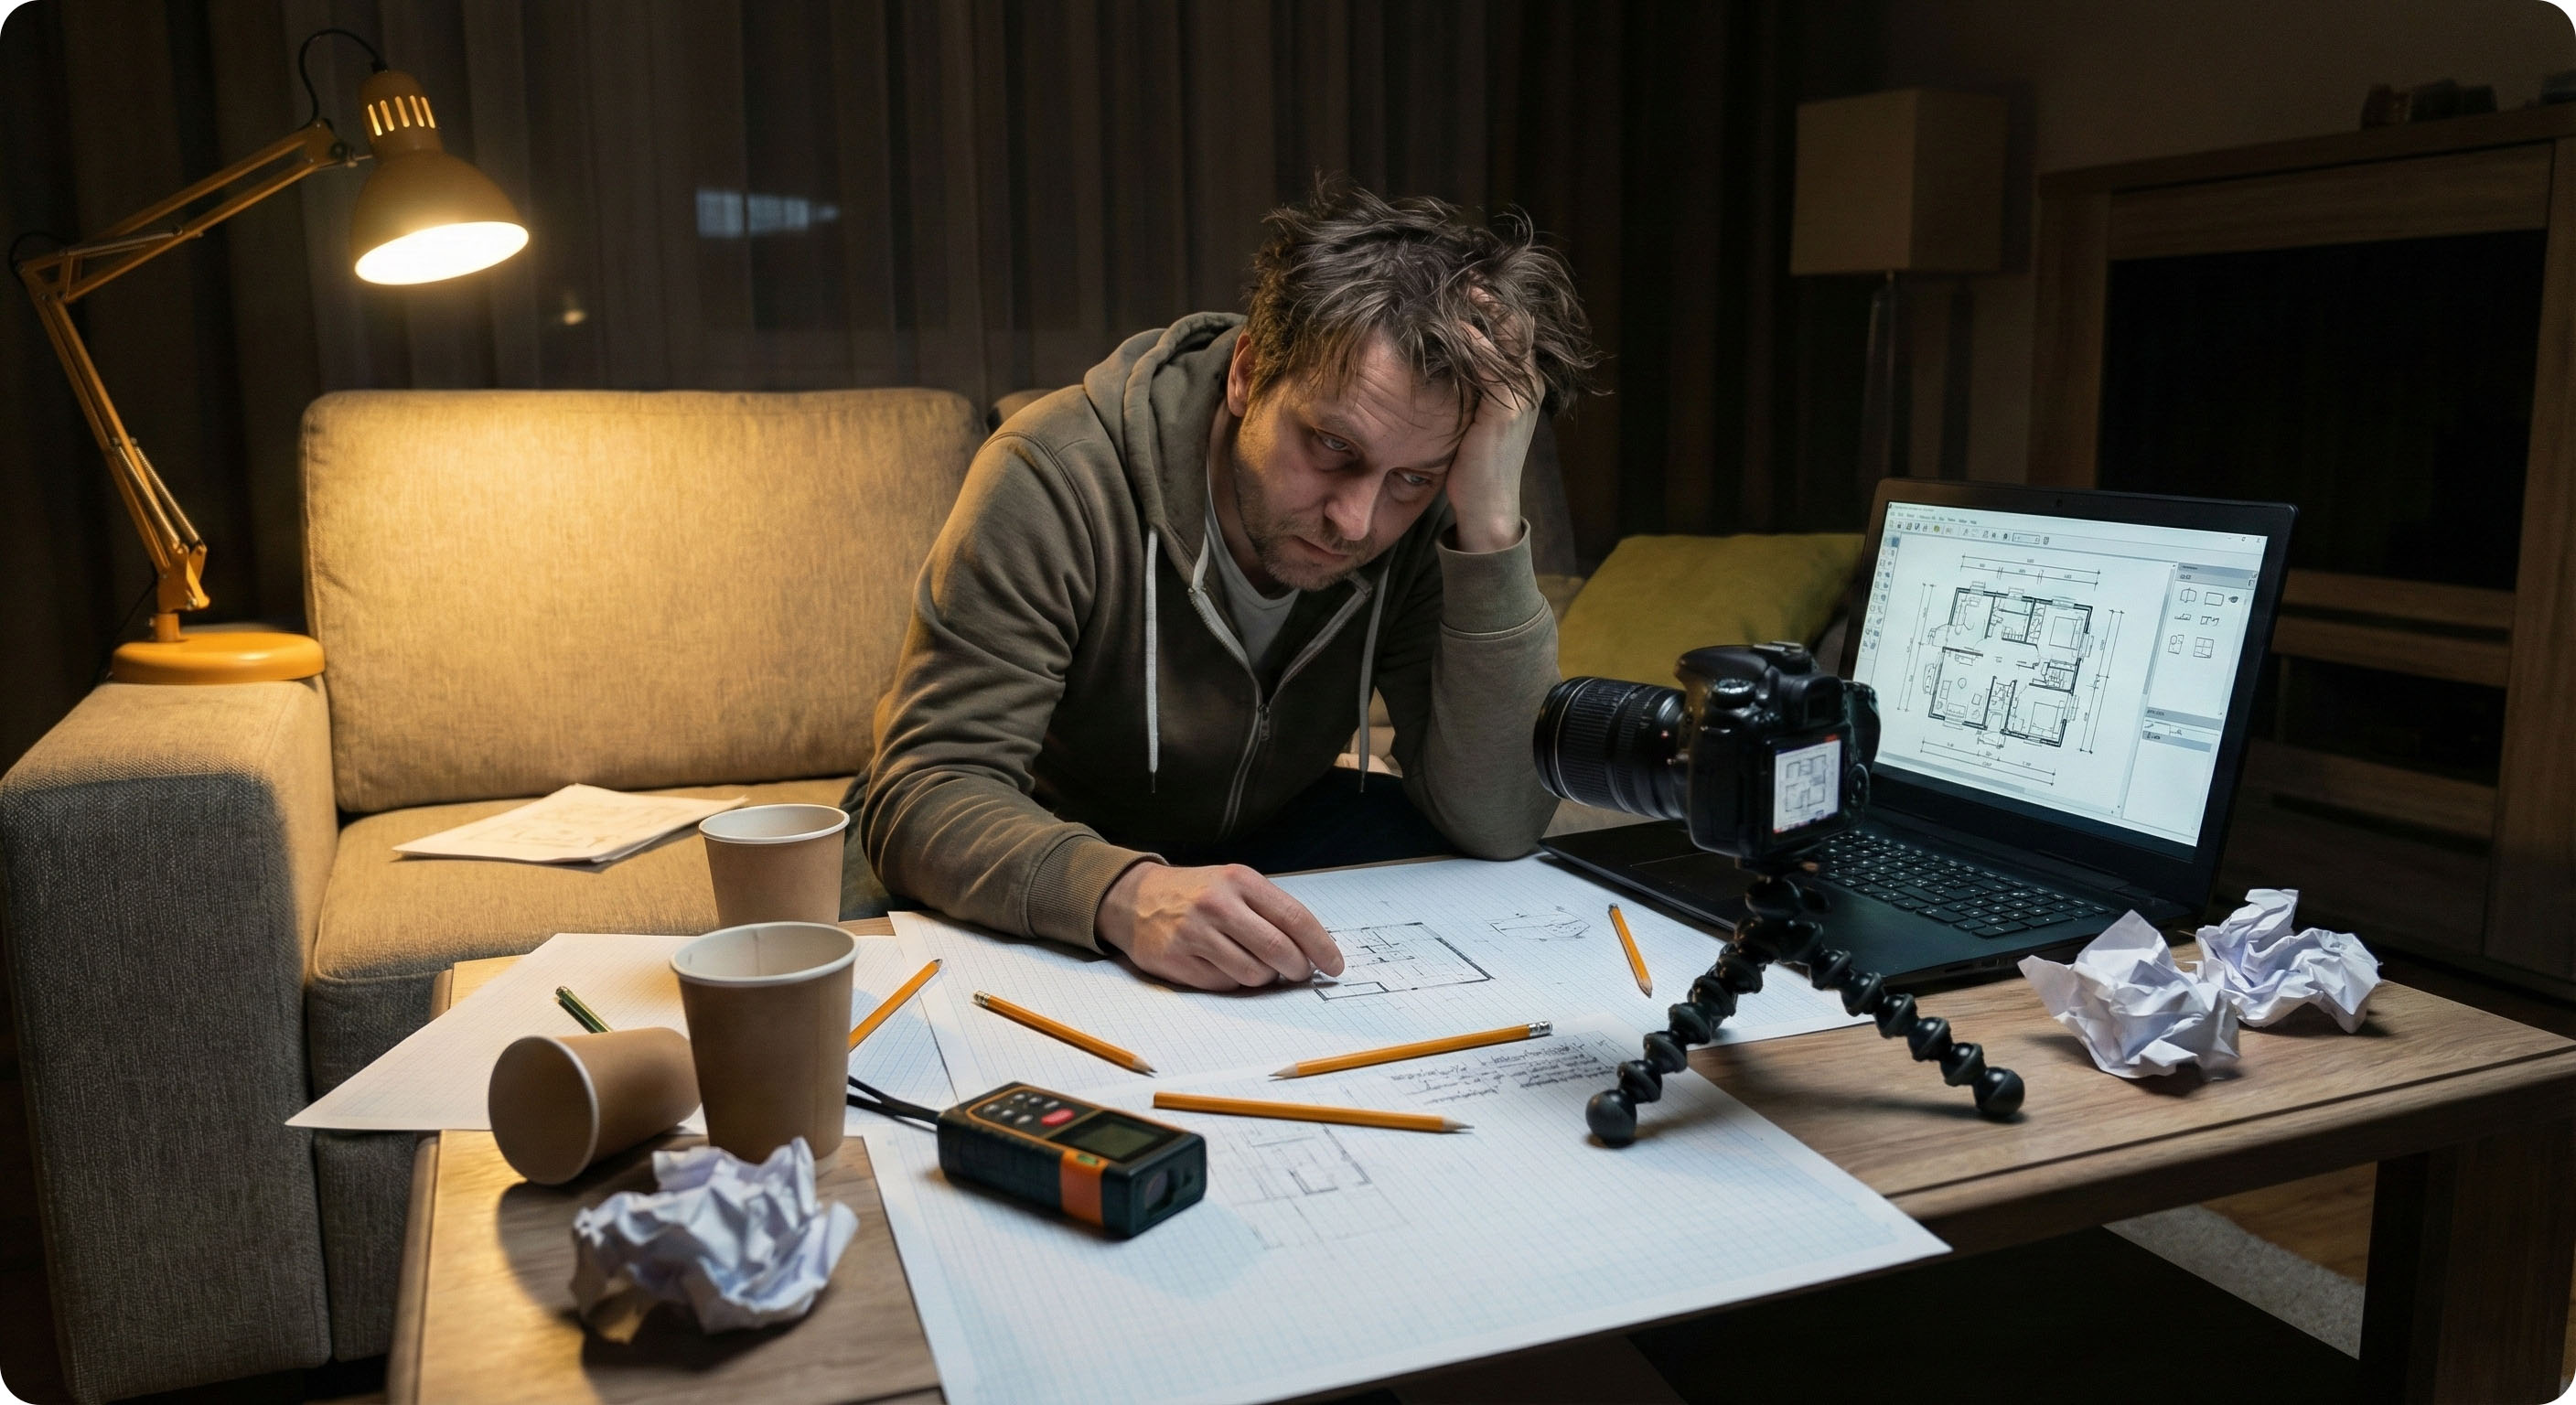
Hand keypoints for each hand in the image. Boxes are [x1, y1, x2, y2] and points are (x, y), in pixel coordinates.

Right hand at [1096, 862, 1344, 990]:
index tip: (1335, 965)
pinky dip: (1234, 981)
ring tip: (1256, 965)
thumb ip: (1271, 911)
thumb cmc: (1197, 893)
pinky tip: (1225, 965)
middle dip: (1298, 969)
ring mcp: (1195, 933)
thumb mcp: (1234, 885)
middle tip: (1300, 974)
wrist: (1135, 898)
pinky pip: (1224, 984)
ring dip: (1265, 978)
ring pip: (1253, 974)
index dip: (1322, 946)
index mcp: (1240, 881)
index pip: (1295, 918)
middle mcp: (1218, 904)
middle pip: (1278, 950)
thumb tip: (1313, 950)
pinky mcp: (1177, 960)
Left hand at [1442, 304, 1541, 553]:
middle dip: (1489, 295)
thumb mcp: (1471, 416)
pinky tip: (1453, 327)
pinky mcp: (1506, 408)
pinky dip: (1473, 341)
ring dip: (1481, 309)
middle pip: (1516, 322)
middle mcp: (1529, 383)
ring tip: (1457, 286)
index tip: (1465, 281)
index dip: (1493, 302)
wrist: (1487, 506)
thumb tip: (1439, 360)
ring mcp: (1521, 395)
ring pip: (1508, 335)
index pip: (1514, 328)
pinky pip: (1491, 363)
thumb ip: (1468, 387)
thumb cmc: (1473, 464)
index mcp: (1522, 383)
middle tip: (1462, 273)